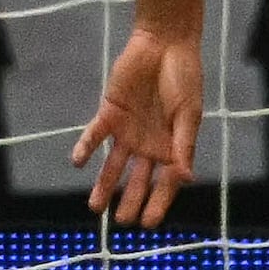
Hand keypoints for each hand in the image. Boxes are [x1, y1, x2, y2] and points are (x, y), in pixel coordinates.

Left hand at [73, 24, 198, 224]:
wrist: (164, 46)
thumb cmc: (184, 78)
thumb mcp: (189, 114)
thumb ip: (184, 145)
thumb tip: (185, 178)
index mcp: (173, 145)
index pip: (166, 181)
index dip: (159, 203)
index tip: (150, 224)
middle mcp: (149, 143)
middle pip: (138, 179)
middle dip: (130, 201)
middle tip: (121, 222)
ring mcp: (128, 131)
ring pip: (114, 165)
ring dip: (105, 185)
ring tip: (95, 208)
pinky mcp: (109, 114)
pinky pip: (95, 136)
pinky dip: (86, 149)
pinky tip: (79, 162)